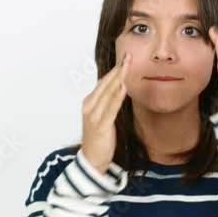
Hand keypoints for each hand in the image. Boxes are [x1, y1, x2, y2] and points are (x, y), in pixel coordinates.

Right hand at [81, 52, 130, 174]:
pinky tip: (124, 86)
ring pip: (108, 92)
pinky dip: (117, 95)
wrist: (92, 160)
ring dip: (119, 78)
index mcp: (89, 103)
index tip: (125, 58)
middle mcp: (89, 106)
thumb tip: (119, 89)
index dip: (115, 70)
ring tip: (128, 65)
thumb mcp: (102, 117)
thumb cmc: (99, 139)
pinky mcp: (101, 125)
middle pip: (105, 83)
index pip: (103, 82)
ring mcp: (94, 115)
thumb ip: (108, 103)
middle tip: (129, 55)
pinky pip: (111, 107)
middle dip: (118, 69)